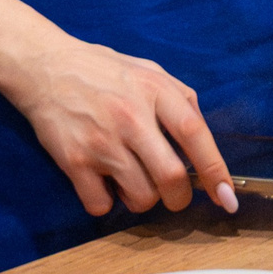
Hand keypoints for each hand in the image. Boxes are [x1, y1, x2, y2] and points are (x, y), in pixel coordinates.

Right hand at [0, 0, 235, 216]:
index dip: (216, 170)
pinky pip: (101, 205)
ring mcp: (101, 142)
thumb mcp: (150, 70)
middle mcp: (131, 118)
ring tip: (133, 181)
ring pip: (140, 197)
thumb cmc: (103, 70)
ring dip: (144, 200)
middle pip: (171, 177)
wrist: (45, 68)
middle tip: (174, 196)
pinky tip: (104, 184)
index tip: (227, 197)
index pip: (194, 134)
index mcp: (155, 91)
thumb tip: (202, 137)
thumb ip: (179, 99)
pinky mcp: (73, 162)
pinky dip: (107, 203)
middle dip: (180, 198)